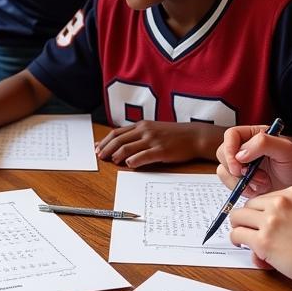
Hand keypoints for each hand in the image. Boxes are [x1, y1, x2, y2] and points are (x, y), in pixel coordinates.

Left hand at [96, 121, 221, 169]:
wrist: (194, 136)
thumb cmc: (174, 135)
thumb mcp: (154, 129)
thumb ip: (139, 135)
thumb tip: (122, 143)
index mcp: (142, 125)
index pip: (117, 132)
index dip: (105, 141)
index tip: (97, 148)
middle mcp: (145, 131)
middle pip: (118, 140)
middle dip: (106, 149)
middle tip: (99, 157)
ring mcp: (152, 140)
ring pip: (127, 148)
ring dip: (116, 155)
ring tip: (113, 161)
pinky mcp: (160, 151)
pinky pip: (142, 156)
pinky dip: (133, 161)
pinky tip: (128, 165)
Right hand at [216, 124, 291, 196]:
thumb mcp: (285, 150)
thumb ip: (262, 144)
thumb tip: (239, 155)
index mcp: (254, 135)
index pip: (231, 136)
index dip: (229, 149)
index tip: (238, 165)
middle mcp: (245, 149)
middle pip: (223, 154)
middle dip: (236, 169)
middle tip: (251, 177)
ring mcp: (243, 166)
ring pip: (224, 171)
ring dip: (241, 181)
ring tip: (262, 184)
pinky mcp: (242, 181)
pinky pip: (230, 184)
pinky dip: (243, 190)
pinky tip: (259, 190)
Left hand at [229, 186, 291, 290]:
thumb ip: (291, 213)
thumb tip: (269, 222)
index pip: (264, 197)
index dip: (260, 211)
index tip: (259, 220)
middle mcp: (279, 203)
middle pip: (248, 205)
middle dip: (247, 218)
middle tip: (248, 228)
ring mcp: (269, 221)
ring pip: (237, 217)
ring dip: (239, 227)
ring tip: (242, 237)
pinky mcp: (262, 240)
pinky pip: (237, 235)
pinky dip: (237, 240)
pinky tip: (243, 246)